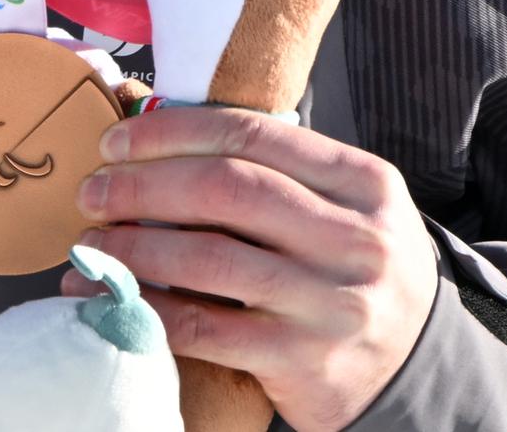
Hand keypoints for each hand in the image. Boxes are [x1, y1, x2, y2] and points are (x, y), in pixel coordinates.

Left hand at [59, 106, 437, 431]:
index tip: (113, 143)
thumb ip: (272, 171)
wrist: (416, 373)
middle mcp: (355, 239)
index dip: (167, 133)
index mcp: (363, 182)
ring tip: (90, 246)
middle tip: (92, 194)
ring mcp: (332, 302)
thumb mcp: (344, 208)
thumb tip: (150, 134)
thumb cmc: (352, 272)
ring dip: (130, 247)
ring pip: (206, 257)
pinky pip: (201, 327)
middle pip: (223, 189)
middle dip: (139, 186)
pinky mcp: (302, 360)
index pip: (249, 135)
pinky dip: (142, 308)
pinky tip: (105, 299)